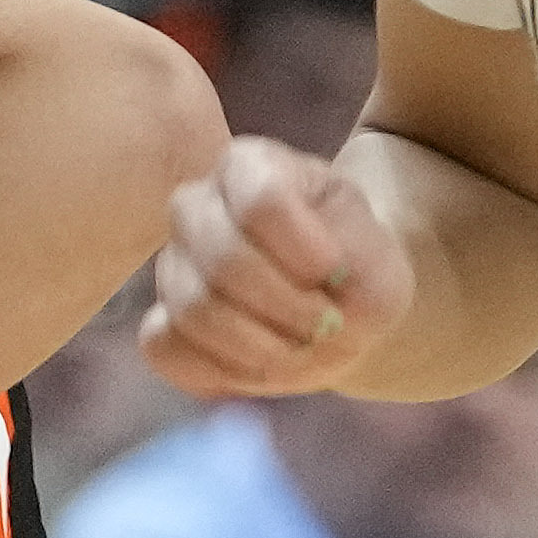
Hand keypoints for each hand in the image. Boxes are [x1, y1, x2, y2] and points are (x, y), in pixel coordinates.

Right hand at [141, 136, 400, 400]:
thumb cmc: (355, 268)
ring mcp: (171, 264)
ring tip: (298, 351)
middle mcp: (196, 205)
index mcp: (251, 165)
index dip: (302, 249)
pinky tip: (258, 368)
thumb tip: (305, 307)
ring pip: (193, 310)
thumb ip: (351, 272)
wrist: (338, 304)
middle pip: (223, 259)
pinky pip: (166, 350)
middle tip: (324, 326)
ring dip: (259, 347)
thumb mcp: (378, 260)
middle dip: (285, 307)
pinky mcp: (160, 322)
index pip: (261, 200)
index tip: (334, 272)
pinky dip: (220, 371)